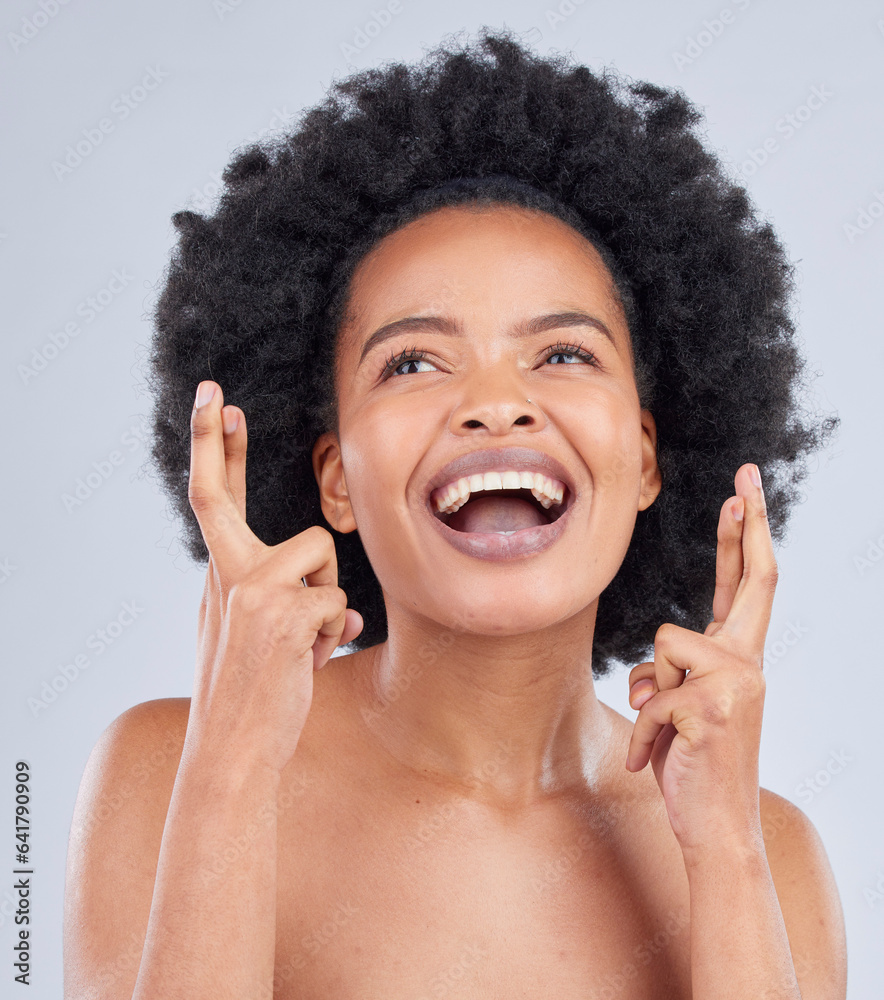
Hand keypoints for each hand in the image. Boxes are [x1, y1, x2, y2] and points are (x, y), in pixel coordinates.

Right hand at [185, 380, 363, 773]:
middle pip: (217, 495)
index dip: (212, 452)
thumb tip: (343, 608)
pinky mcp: (281, 613)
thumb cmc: (254, 695)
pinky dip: (334, 634)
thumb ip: (286, 610)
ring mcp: (249, 592)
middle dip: (210, 440)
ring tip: (305, 641)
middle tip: (211, 393)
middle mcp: (226, 577)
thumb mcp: (253, 640)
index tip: (215, 404)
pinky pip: (337, 600)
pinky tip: (309, 660)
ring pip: (321, 555)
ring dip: (326, 600)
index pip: (213, 503)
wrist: (234, 749)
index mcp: (221, 579)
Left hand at [625, 463, 775, 858]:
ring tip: (666, 737)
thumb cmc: (690, 764)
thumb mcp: (680, 707)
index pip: (743, 586)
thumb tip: (653, 663)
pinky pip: (652, 696)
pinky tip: (658, 761)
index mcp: (738, 659)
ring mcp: (738, 685)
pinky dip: (644, 734)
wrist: (713, 828)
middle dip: (748, 524)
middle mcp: (748, 664)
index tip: (743, 491)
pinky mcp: (714, 708)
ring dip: (651, 696)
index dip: (743, 538)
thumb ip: (674, 673)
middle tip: (747, 474)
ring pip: (665, 645)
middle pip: (750, 581)